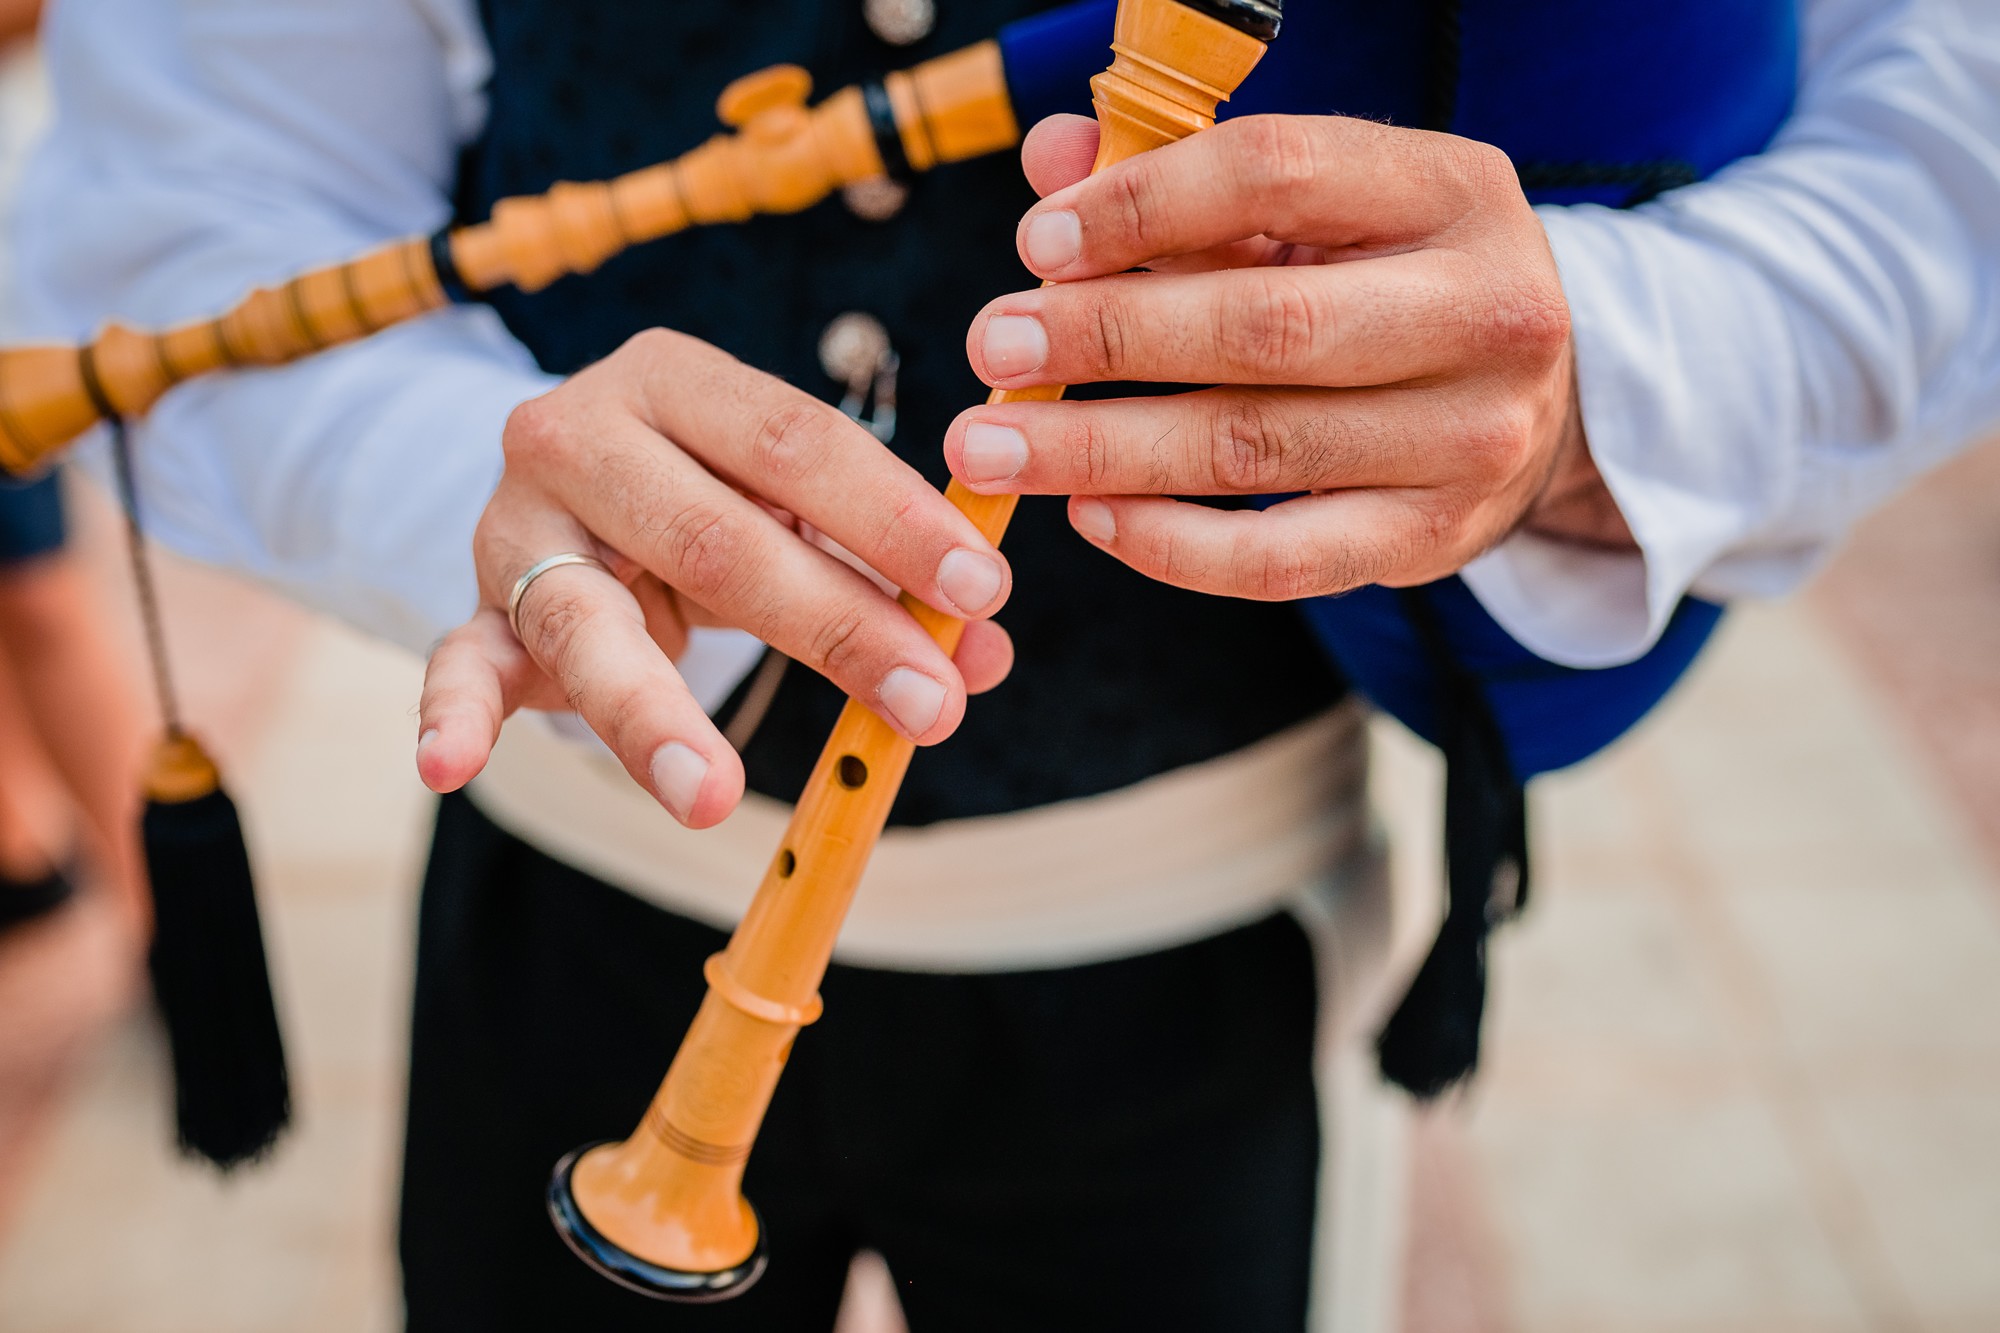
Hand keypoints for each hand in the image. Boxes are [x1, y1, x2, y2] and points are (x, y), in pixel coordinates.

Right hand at [416, 330, 1015, 826]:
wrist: (565, 488)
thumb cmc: (708, 495)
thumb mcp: (789, 509)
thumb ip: (881, 570)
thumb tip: (985, 656)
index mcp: (673, 379)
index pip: (794, 441)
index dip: (892, 517)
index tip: (982, 591)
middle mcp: (580, 434)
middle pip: (712, 535)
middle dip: (832, 623)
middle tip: (928, 701)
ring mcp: (516, 527)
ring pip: (586, 619)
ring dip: (655, 715)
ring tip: (714, 793)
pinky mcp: (475, 608)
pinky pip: (456, 664)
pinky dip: (451, 717)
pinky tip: (449, 768)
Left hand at [944, 113, 1631, 600]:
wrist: (1542, 405)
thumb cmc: (1392, 285)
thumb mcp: (1321, 210)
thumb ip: (1186, 179)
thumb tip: (1050, 161)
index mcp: (1451, 189)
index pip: (1279, 172)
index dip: (1142, 205)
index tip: (1037, 244)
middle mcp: (1484, 311)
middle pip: (1263, 324)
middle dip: (1107, 338)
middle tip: (993, 346)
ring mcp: (1467, 439)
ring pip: (1256, 447)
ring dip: (1102, 450)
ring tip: (993, 448)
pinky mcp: (1432, 540)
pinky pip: (1279, 559)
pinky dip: (1173, 545)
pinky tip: (1092, 515)